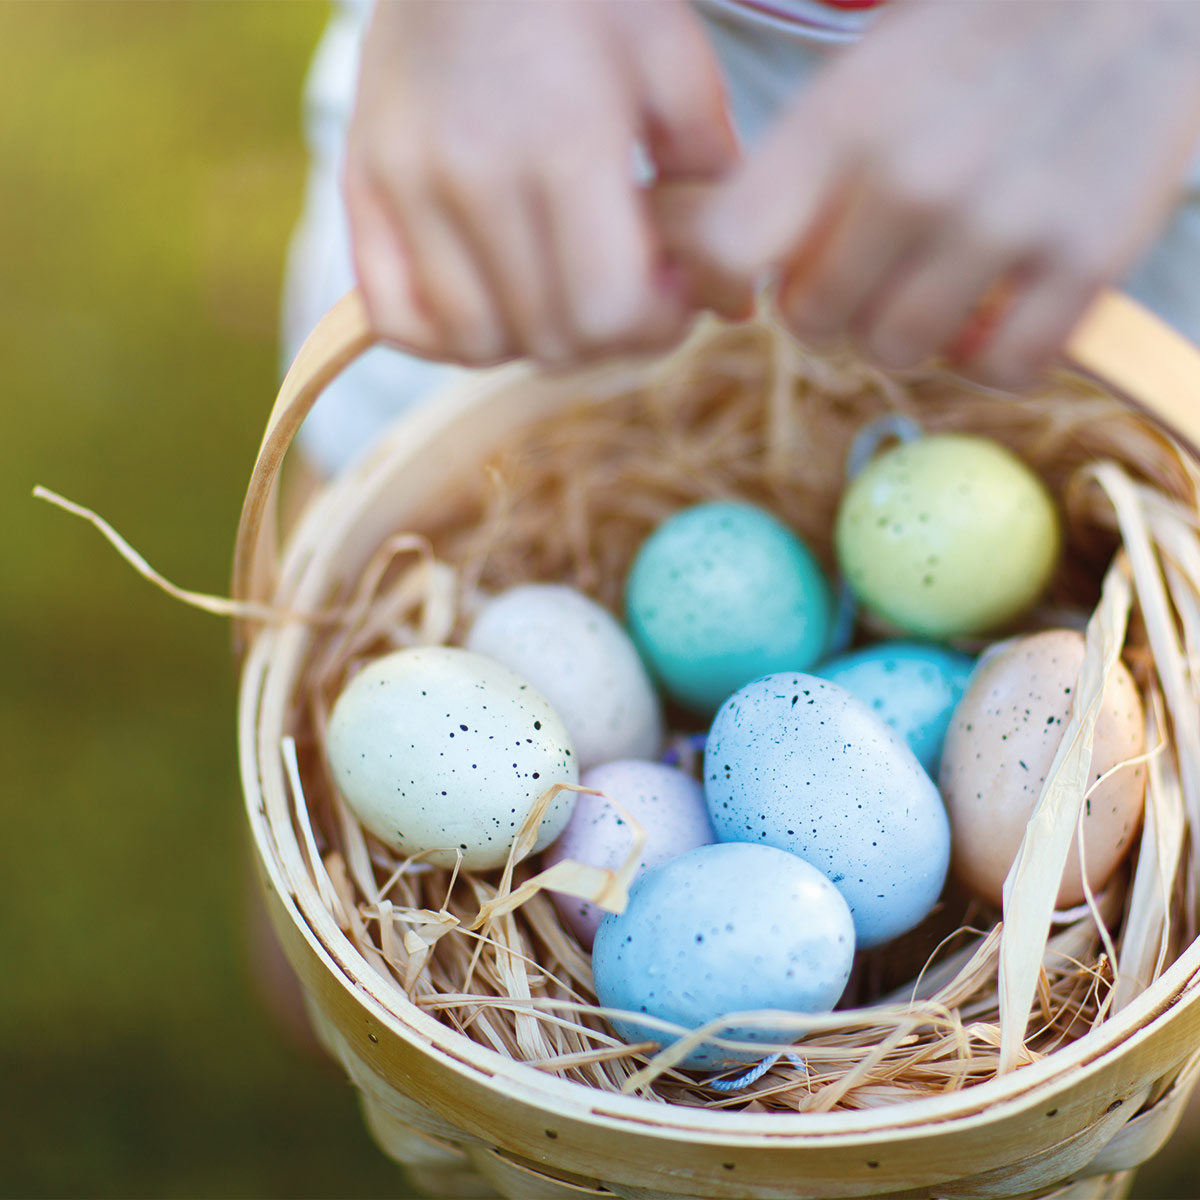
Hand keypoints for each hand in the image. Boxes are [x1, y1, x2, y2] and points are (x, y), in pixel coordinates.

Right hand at [344, 0, 737, 366]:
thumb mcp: (673, 64)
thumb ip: (709, 184)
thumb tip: (734, 300)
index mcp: (567, 142)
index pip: (608, 310)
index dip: (655, 325)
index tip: (673, 290)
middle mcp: (476, 175)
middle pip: (549, 339)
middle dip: (607, 337)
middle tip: (627, 290)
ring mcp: (407, 185)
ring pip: (475, 343)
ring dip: (532, 340)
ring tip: (560, 289)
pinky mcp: (364, 188)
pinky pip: (401, 319)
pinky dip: (449, 335)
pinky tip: (491, 300)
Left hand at [699, 0, 1199, 386]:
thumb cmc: (975, 41)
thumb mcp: (862, 79)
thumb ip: (799, 174)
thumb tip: (738, 267)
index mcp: (841, 122)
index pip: (726, 246)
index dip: (720, 281)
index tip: (749, 284)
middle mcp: (913, 178)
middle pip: (814, 322)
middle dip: (831, 307)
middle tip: (869, 272)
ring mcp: (1001, 222)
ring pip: (899, 352)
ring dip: (909, 333)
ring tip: (936, 281)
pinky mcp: (1084, 260)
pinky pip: (1001, 370)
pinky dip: (991, 358)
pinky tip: (997, 311)